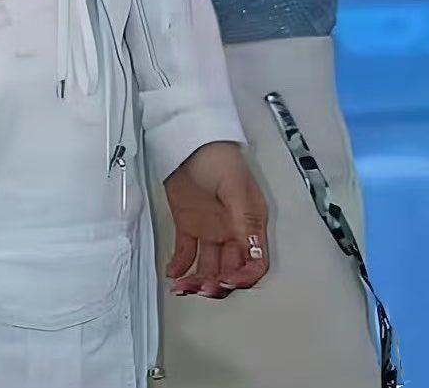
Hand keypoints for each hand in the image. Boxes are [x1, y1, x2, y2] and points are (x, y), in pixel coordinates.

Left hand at [163, 141, 268, 298]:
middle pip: (231, 269)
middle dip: (218, 283)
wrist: (188, 140)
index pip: (255, 261)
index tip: (226, 280)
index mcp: (250, 222)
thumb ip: (244, 219)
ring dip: (198, 280)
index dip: (244, 276)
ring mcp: (210, 229)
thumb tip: (253, 253)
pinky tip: (173, 274)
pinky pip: (186, 252)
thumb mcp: (235, 187)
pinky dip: (180, 266)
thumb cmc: (218, 157)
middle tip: (202, 289)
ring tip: (183, 286)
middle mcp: (232, 230)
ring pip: (208, 265)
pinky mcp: (189, 225)